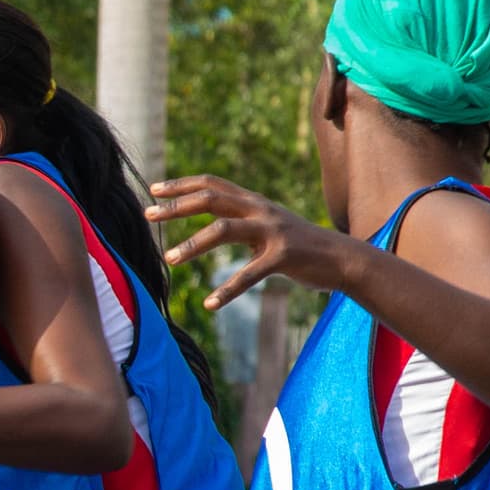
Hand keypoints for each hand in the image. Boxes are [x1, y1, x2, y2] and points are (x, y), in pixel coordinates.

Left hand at [149, 174, 345, 309]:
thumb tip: (213, 224)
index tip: (152, 189)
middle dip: (176, 207)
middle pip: (211, 199)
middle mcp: (260, 210)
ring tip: (169, 260)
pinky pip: (249, 274)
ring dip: (193, 245)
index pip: (211, 184)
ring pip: (223, 230)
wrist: (342, 258)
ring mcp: (273, 232)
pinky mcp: (284, 257)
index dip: (181, 185)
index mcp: (254, 201)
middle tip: (147, 215)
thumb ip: (242, 221)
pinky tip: (210, 305)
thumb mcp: (268, 226)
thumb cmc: (299, 245)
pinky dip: (228, 290)